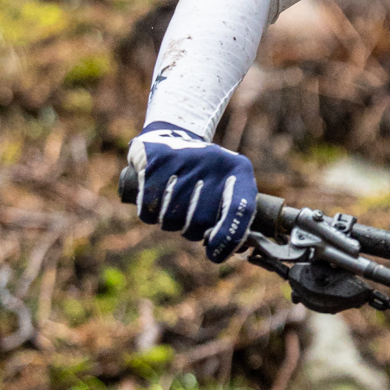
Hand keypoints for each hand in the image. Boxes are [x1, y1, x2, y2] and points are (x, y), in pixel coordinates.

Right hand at [128, 122, 256, 262]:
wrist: (174, 134)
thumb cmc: (205, 176)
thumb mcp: (228, 189)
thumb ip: (233, 221)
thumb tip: (220, 254)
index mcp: (239, 170)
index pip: (240, 210)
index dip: (228, 239)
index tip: (214, 255)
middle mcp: (214, 160)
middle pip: (201, 221)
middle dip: (192, 230)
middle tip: (189, 219)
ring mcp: (183, 158)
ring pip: (172, 218)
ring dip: (170, 222)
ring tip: (173, 205)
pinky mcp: (154, 159)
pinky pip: (149, 207)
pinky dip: (150, 213)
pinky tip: (156, 201)